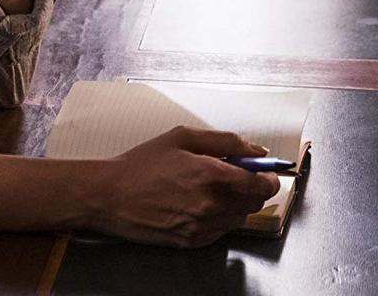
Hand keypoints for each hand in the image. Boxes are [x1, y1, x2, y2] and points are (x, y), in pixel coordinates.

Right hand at [87, 126, 280, 247]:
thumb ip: (226, 141)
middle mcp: (211, 205)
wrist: (109, 196)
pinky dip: (219, 217)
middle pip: (255, 203)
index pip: (262, 185)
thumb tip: (256, 150)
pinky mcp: (192, 241)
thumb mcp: (183, 137)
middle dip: (252, 189)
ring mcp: (202, 226)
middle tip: (235, 176)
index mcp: (212, 176)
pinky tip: (197, 203)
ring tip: (210, 189)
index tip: (265, 172)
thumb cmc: (141, 165)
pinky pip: (221, 231)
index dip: (268, 178)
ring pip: (240, 218)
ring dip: (235, 203)